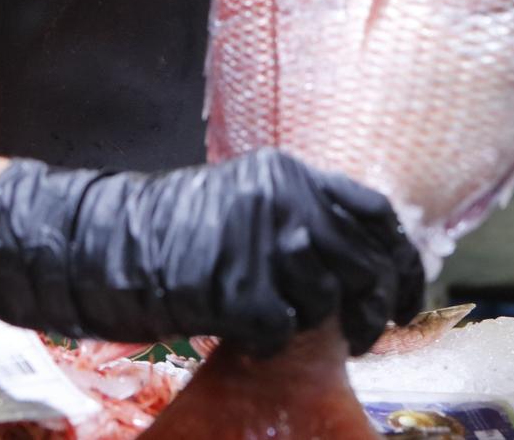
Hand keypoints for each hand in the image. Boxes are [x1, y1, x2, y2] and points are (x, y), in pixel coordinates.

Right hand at [0, 149, 424, 357]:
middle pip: (360, 266)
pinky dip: (269, 342)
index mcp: (290, 172)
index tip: (407, 295)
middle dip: (372, 310)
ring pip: (323, 303)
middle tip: (363, 336)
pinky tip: (246, 334)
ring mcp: (260, 243)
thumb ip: (305, 217)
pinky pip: (281, 331)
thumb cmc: (179, 228)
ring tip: (277, 323)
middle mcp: (283, 200)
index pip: (375, 215)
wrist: (106, 240)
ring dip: (309, 326)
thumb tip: (369, 267)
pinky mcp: (237, 286)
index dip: (401, 260)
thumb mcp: (249, 201)